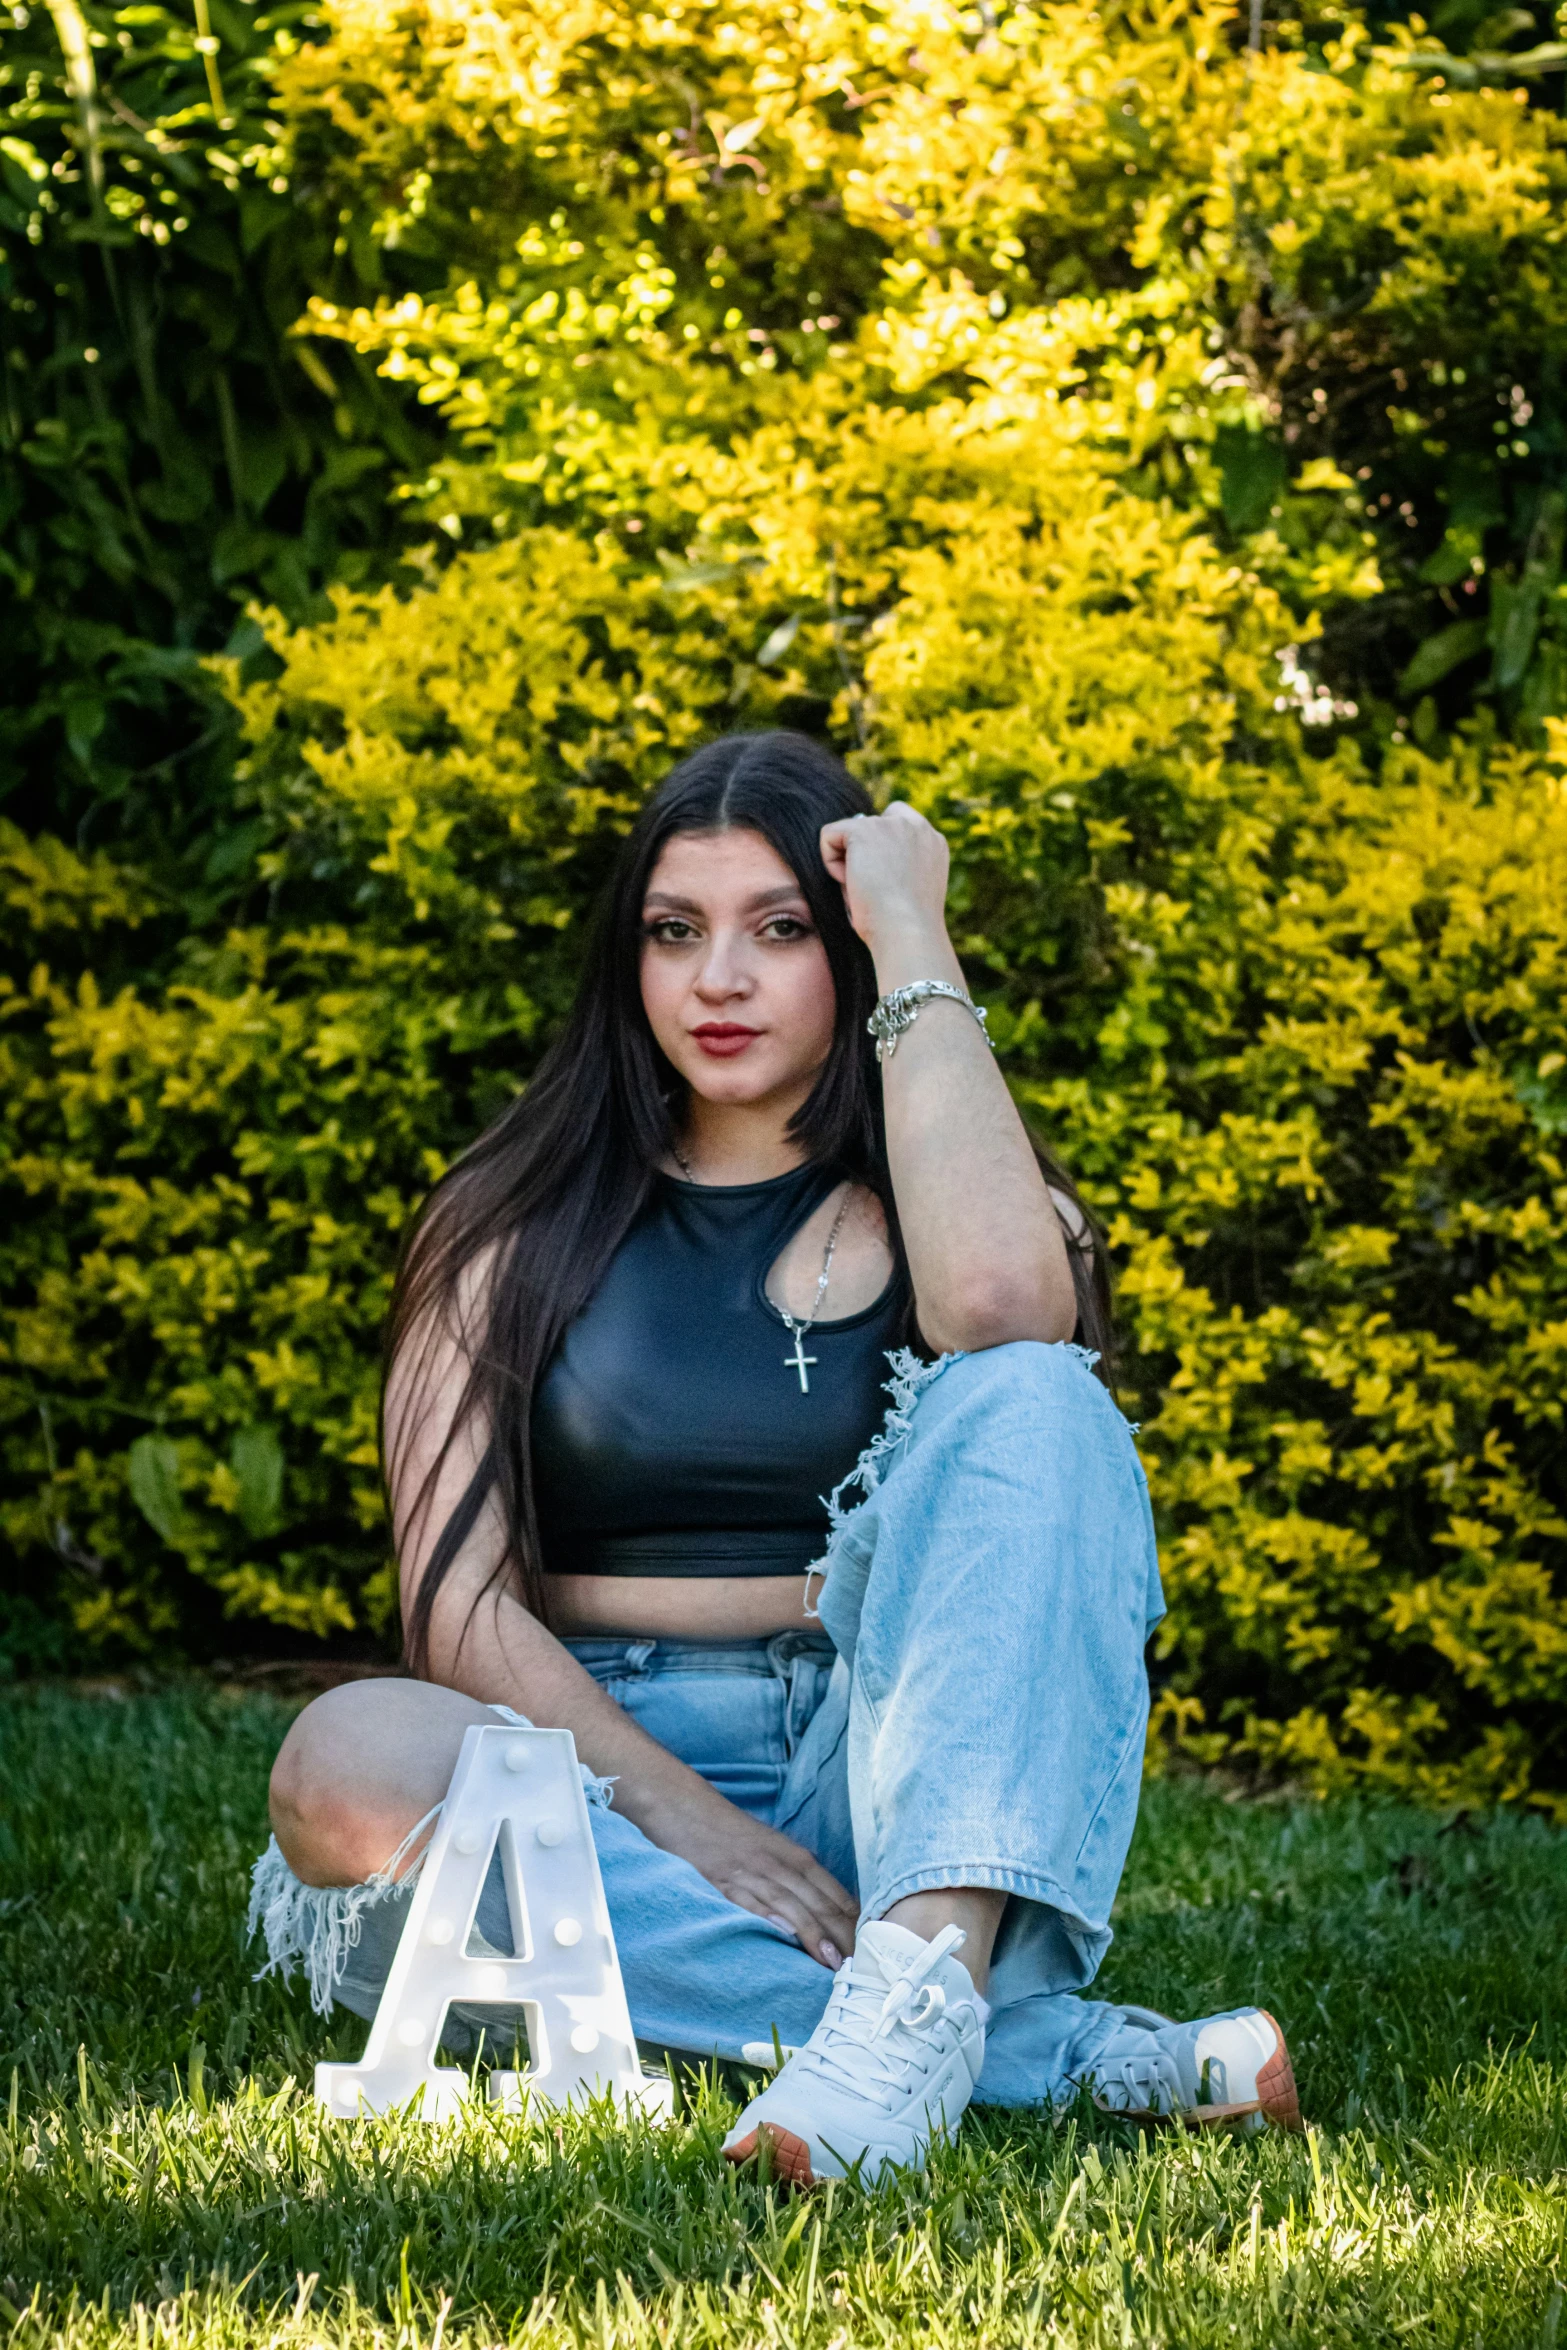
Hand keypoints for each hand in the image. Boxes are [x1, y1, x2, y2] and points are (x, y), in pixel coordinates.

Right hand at [645, 1781, 858, 1967]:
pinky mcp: (726, 1882)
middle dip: (843, 1936)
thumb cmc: (729, 1830)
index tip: (871, 1948)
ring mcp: (753, 1873)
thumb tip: (816, 1913)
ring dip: (816, 1936)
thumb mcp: (769, 1849)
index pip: (834, 1893)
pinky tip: (790, 1938)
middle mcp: (780, 1864)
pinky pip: (755, 1904)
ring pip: (794, 1907)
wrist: (685, 1806)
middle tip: (863, 1966)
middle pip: (820, 1903)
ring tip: (835, 1964)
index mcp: (794, 1855)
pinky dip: (775, 1921)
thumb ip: (792, 1877)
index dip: (854, 1922)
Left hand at [819, 803, 950, 955]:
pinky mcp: (865, 829)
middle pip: (870, 825)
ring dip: (848, 863)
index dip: (878, 847)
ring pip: (849, 834)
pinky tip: (850, 883)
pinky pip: (829, 835)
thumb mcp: (908, 889)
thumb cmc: (903, 926)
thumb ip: (894, 863)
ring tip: (864, 889)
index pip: (897, 821)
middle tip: (874, 888)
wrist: (907, 932)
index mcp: (933, 842)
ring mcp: (892, 824)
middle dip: (863, 855)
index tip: (881, 879)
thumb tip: (858, 855)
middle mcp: (917, 827)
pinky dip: (830, 862)